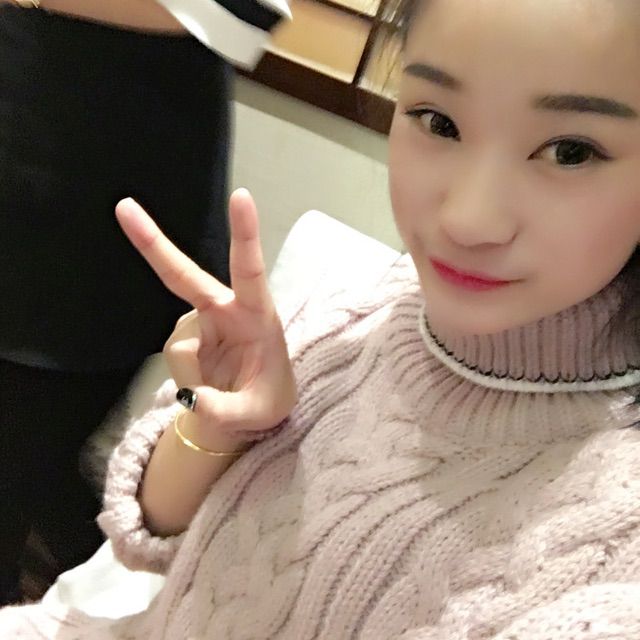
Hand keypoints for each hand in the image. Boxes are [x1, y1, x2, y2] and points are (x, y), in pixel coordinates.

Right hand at [115, 189, 296, 442]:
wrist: (250, 408)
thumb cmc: (266, 400)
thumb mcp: (255, 413)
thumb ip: (225, 410)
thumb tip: (192, 399)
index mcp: (258, 316)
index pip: (249, 271)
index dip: (243, 234)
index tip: (240, 196)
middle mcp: (228, 310)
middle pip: (185, 276)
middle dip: (154, 244)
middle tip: (124, 207)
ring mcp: (203, 320)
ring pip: (178, 344)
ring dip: (193, 373)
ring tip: (222, 388)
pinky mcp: (187, 333)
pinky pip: (174, 354)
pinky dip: (186, 376)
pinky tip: (208, 382)